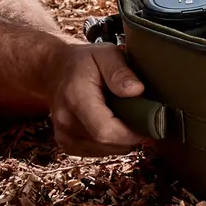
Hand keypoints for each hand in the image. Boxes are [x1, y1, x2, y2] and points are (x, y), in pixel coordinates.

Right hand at [46, 41, 150, 156]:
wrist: (55, 70)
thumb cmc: (84, 60)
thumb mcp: (105, 54)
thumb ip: (120, 71)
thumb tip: (136, 90)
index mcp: (76, 97)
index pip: (105, 130)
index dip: (131, 133)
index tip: (150, 125)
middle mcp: (66, 121)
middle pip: (106, 143)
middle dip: (131, 135)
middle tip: (145, 118)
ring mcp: (64, 135)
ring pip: (104, 150)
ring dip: (122, 139)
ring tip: (128, 117)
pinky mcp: (67, 144)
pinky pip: (96, 151)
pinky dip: (110, 142)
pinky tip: (114, 123)